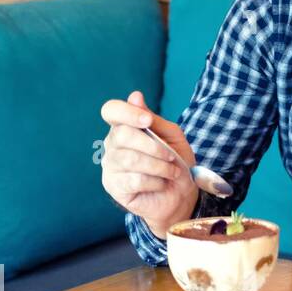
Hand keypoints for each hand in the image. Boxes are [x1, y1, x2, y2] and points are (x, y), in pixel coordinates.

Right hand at [99, 90, 197, 238]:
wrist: (181, 195)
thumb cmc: (176, 163)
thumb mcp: (173, 137)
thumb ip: (155, 120)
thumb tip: (135, 96)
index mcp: (125, 127)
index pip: (111, 110)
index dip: (127, 112)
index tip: (147, 120)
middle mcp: (112, 144)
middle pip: (122, 135)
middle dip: (153, 146)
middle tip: (171, 157)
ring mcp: (110, 165)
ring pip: (129, 159)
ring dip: (159, 166)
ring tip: (171, 172)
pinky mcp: (113, 186)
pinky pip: (134, 179)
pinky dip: (155, 181)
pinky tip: (161, 183)